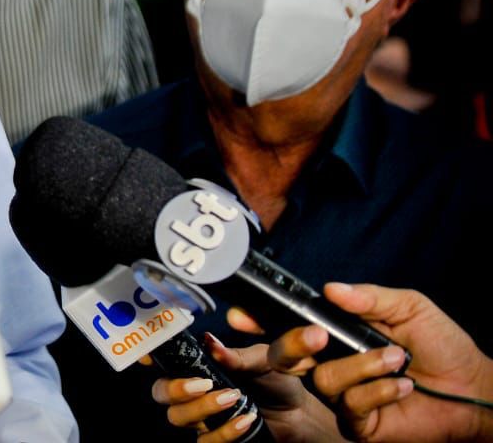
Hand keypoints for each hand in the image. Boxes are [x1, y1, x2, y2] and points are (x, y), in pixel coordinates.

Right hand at [148, 333, 343, 442]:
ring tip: (233, 398)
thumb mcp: (263, 361)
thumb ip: (237, 355)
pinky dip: (224, 432)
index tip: (149, 356)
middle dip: (175, 388)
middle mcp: (193, 391)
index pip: (163, 359)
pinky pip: (205, 441)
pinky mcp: (214, 438)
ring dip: (202, 409)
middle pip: (160, 392)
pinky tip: (245, 421)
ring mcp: (201, 417)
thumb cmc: (276, 382)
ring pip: (178, 417)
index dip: (148, 356)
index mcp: (198, 365)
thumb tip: (211, 342)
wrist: (299, 415)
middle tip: (203, 384)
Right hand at [253, 283, 492, 442]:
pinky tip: (401, 385)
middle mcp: (330, 363)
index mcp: (335, 333)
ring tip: (396, 360)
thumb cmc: (442, 346)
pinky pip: (350, 406)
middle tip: (318, 335)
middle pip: (285, 355)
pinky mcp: (356, 422)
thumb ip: (368, 297)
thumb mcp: (409, 307)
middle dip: (293, 342)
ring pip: (322, 379)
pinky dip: (377, 390)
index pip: (287, 326)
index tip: (243, 316)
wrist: (472, 388)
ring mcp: (340, 395)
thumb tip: (331, 288)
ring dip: (362, 367)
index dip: (259, 321)